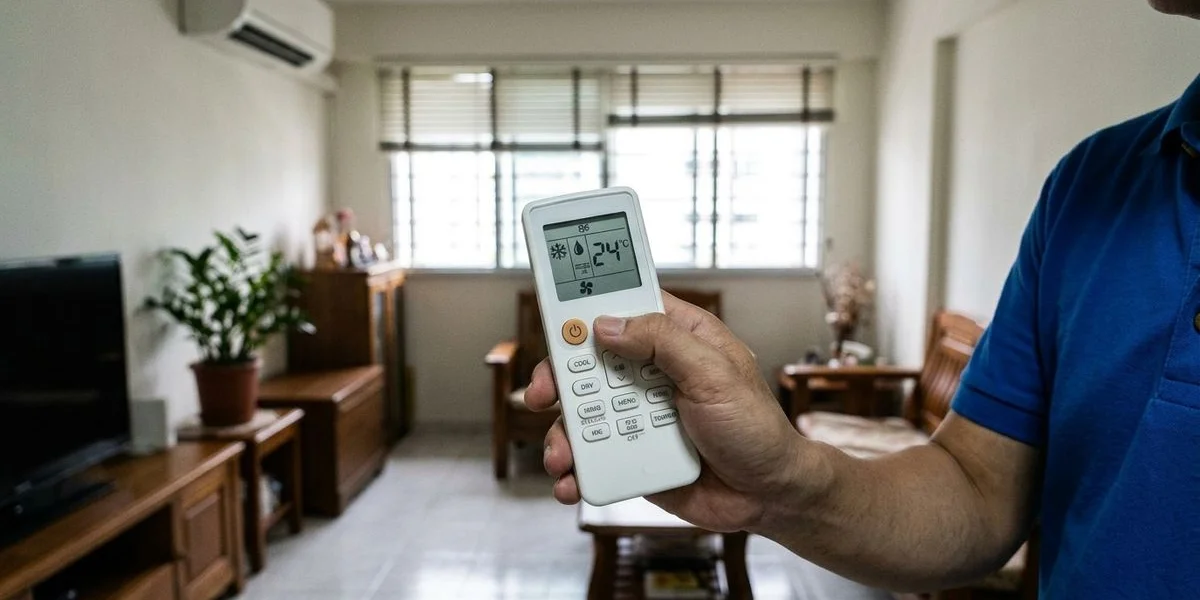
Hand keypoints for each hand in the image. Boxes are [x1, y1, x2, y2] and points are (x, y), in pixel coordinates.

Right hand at [524, 292, 803, 531]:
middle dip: (558, 378)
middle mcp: (651, 372)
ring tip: (563, 457)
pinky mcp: (632, 452)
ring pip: (583, 411)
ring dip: (563, 433)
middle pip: (588, 361)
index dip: (586, 305)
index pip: (623, 306)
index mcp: (677, 338)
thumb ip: (663, 343)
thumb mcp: (715, 374)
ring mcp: (639, 412)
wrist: (766, 497)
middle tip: (541, 394)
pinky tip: (572, 481)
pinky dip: (576, 468)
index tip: (555, 314)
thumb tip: (607, 325)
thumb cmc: (757, 429)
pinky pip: (593, 455)